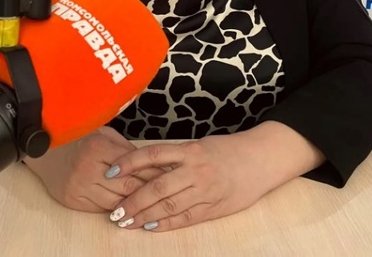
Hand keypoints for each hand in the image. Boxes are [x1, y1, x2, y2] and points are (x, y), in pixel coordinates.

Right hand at [24, 126, 165, 212]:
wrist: (44, 152)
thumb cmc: (79, 139)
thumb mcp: (103, 133)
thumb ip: (125, 148)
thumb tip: (152, 164)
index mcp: (97, 147)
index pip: (135, 166)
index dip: (155, 173)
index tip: (171, 176)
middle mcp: (88, 169)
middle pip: (128, 186)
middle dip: (150, 191)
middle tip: (169, 192)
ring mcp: (79, 187)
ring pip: (118, 201)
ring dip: (137, 204)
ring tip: (154, 203)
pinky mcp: (74, 201)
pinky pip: (103, 208)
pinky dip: (119, 208)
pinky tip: (131, 207)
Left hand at [103, 135, 267, 231]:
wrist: (261, 160)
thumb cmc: (227, 150)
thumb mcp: (199, 145)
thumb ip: (175, 155)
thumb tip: (144, 163)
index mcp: (189, 150)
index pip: (152, 155)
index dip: (129, 163)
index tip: (110, 172)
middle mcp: (196, 170)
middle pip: (157, 186)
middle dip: (133, 200)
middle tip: (114, 211)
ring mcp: (205, 190)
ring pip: (169, 206)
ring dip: (144, 215)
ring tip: (126, 222)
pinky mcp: (214, 207)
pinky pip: (186, 218)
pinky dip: (166, 224)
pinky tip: (150, 227)